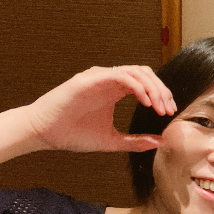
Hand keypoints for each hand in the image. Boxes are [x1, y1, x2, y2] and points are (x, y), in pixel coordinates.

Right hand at [25, 65, 175, 152]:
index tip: (169, 113)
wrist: (44, 134)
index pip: (146, 83)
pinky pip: (119, 76)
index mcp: (114, 90)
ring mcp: (98, 77)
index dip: (162, 94)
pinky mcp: (89, 80)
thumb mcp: (112, 141)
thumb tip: (160, 142)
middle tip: (168, 110)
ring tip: (159, 107)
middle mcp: (108, 80)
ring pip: (135, 71)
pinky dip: (137, 87)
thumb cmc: (73, 134)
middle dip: (161, 90)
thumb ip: (135, 141)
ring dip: (152, 88)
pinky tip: (146, 101)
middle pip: (145, 73)